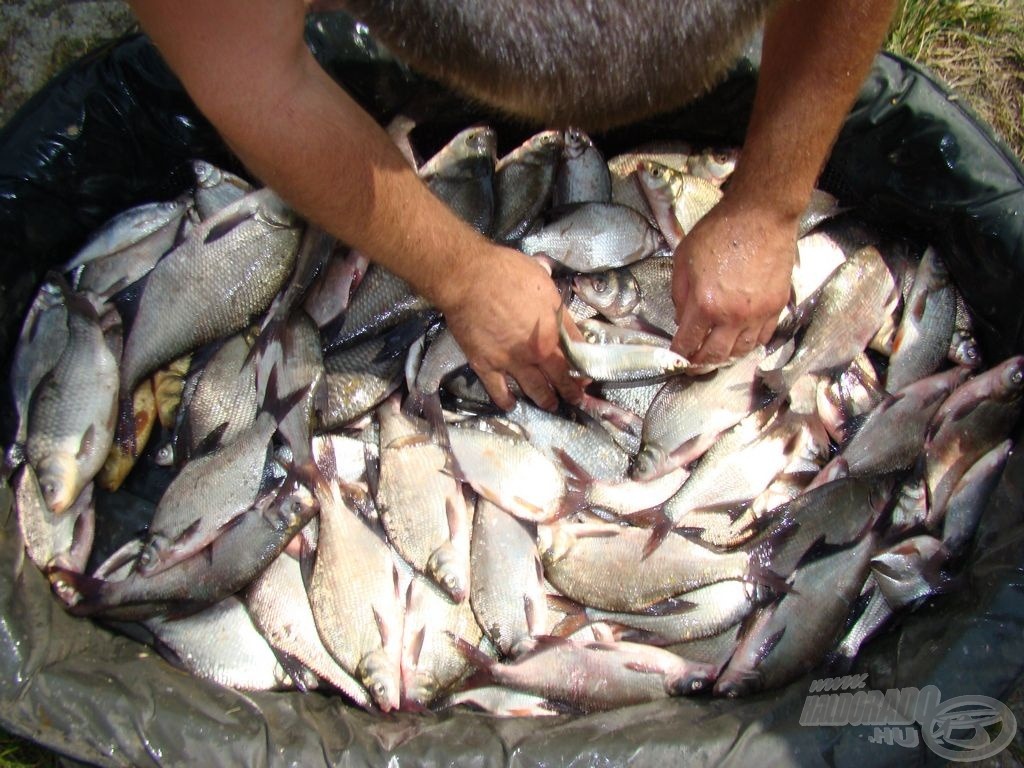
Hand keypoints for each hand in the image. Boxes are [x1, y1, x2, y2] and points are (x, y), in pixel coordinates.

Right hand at [440, 246, 584, 409]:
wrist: (469, 278)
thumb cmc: (507, 272)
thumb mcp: (543, 281)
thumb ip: (553, 303)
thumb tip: (558, 310)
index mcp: (554, 329)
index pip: (577, 355)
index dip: (584, 367)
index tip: (586, 376)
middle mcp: (537, 351)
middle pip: (560, 377)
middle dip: (571, 391)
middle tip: (576, 399)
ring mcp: (512, 362)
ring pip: (535, 390)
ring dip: (546, 400)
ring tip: (551, 405)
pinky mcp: (486, 366)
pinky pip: (498, 391)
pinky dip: (506, 401)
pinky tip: (511, 405)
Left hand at [670, 193, 796, 363]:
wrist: (760, 216)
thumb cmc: (719, 232)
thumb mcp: (683, 259)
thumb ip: (679, 294)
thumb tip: (681, 319)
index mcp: (705, 304)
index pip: (688, 342)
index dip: (679, 355)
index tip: (676, 359)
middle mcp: (732, 316)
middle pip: (714, 355)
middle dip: (700, 364)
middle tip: (694, 366)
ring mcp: (757, 314)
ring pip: (740, 351)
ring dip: (725, 358)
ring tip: (716, 357)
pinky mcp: (776, 307)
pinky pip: (762, 338)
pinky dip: (750, 345)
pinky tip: (740, 343)